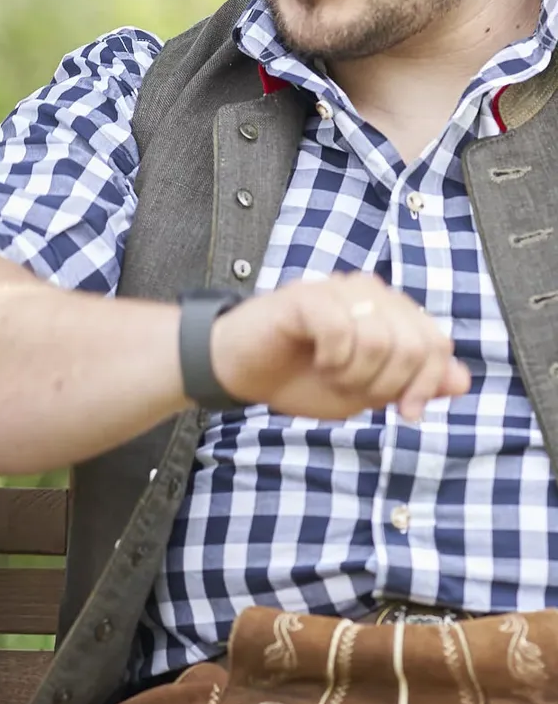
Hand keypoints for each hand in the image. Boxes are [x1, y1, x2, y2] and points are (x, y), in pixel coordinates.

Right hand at [211, 272, 470, 420]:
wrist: (241, 371)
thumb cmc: (300, 377)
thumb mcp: (366, 391)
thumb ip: (413, 383)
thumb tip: (462, 381)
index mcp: (388, 311)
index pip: (435, 343)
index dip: (426, 384)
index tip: (404, 413)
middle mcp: (368, 292)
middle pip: (414, 342)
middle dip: (388, 384)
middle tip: (354, 390)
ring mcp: (336, 289)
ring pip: (381, 338)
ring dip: (356, 374)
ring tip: (331, 374)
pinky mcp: (305, 295)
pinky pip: (341, 330)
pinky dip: (333, 359)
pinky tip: (317, 360)